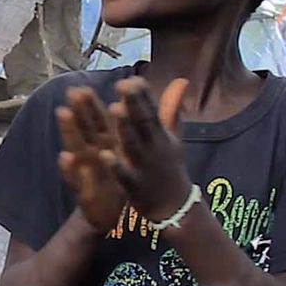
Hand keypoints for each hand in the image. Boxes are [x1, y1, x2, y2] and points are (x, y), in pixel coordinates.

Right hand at [56, 86, 127, 232]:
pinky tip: (65, 157)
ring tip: (63, 113)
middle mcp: (92, 153)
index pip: (96, 120)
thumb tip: (145, 107)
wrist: (114, 215)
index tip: (84, 86)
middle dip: (78, 110)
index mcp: (105, 144)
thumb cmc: (120, 179)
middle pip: (84, 128)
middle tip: (70, 92)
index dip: (90, 104)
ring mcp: (86, 170)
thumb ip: (137, 128)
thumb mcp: (128, 153)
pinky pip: (75, 179)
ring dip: (69, 131)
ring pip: (76, 147)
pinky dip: (70, 168)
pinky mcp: (84, 190)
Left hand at [106, 77, 194, 220]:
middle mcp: (155, 147)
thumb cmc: (169, 166)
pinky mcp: (136, 187)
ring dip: (125, 128)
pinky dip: (116, 166)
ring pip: (134, 145)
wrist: (175, 207)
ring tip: (114, 109)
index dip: (144, 95)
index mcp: (162, 135)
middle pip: (144, 123)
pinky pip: (125, 175)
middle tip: (123, 84)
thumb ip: (172, 109)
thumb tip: (181, 80)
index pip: (153, 111)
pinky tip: (104, 156)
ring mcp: (146, 167)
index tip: (133, 78)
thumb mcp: (173, 137)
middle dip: (134, 104)